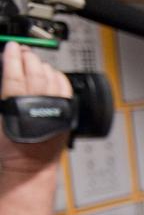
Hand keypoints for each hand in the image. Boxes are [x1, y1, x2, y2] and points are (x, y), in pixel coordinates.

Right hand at [0, 42, 71, 177]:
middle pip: (36, 72)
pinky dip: (59, 78)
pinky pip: (65, 89)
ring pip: (52, 78)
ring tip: (34, 62)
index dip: (13, 57)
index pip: (15, 74)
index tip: (11, 47)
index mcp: (16, 106)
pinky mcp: (66, 115)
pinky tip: (52, 74)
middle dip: (28, 58)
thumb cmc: (10, 148)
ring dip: (42, 66)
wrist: (30, 167)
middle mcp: (39, 106)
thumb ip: (2, 94)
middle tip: (21, 51)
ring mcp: (55, 110)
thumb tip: (6, 72)